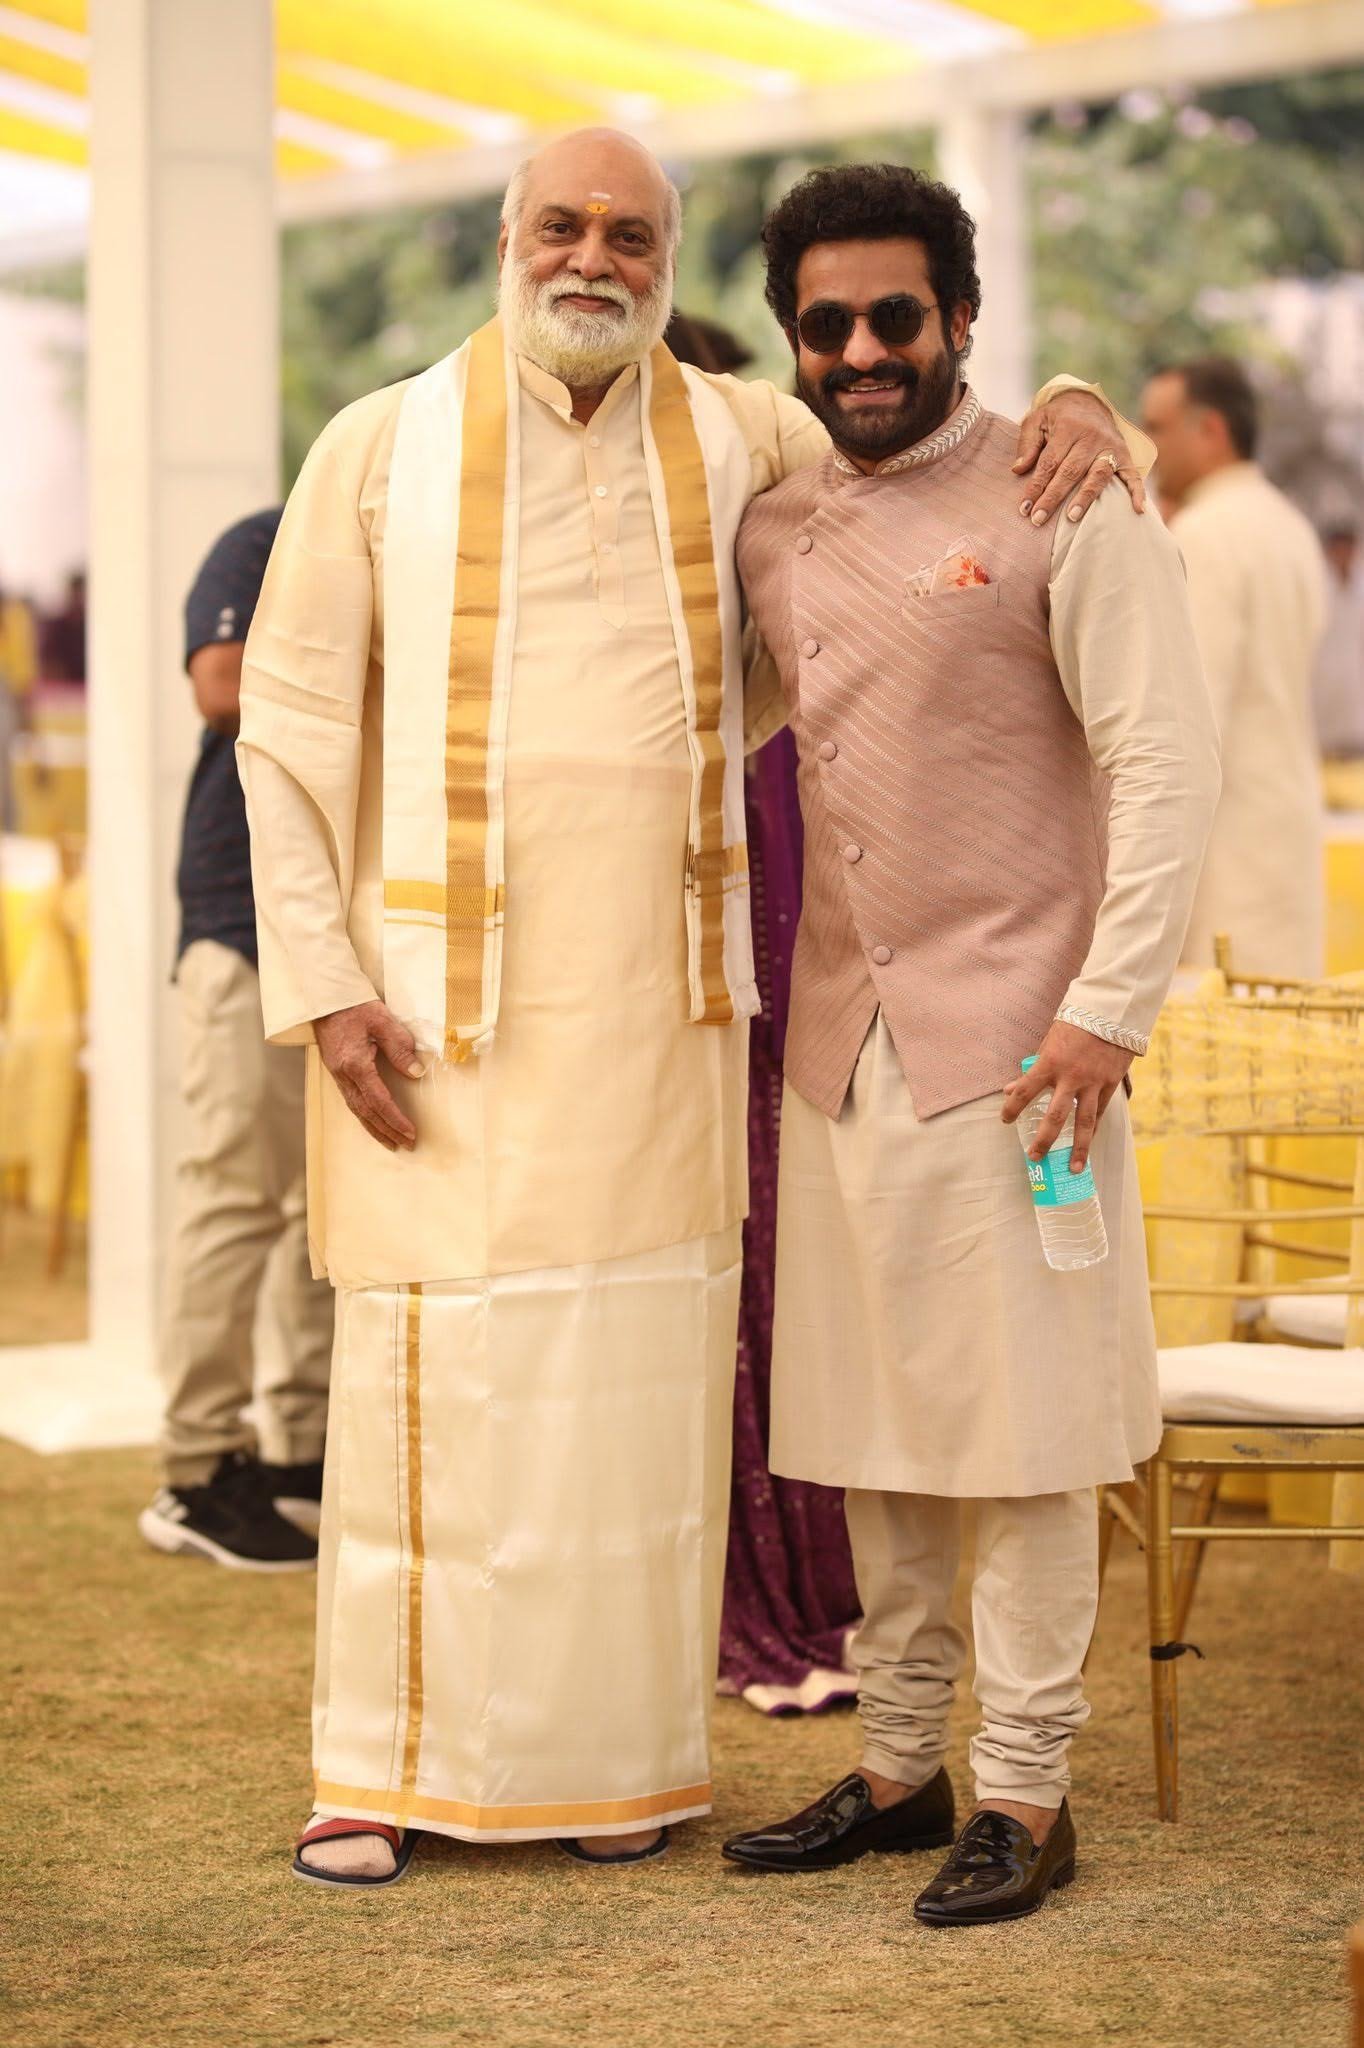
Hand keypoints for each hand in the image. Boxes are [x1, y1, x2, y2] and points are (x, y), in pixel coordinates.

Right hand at [314, 999, 423, 1151]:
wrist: (325, 1000)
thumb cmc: (354, 1007)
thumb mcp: (382, 1021)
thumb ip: (400, 1047)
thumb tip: (416, 1072)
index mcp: (355, 1065)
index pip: (379, 1101)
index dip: (395, 1119)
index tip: (411, 1133)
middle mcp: (344, 1075)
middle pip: (367, 1112)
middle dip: (387, 1131)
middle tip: (406, 1144)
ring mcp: (338, 1075)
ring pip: (357, 1110)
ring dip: (375, 1128)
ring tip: (391, 1142)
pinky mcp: (337, 1072)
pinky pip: (351, 1101)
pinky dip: (364, 1116)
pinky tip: (373, 1121)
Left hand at [1000, 1019, 1131, 1173]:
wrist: (1112, 1011)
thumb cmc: (1075, 1024)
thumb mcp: (1048, 1042)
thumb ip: (1032, 1069)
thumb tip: (1010, 1089)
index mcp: (1050, 1063)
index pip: (1024, 1092)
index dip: (1012, 1109)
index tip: (1004, 1121)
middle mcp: (1071, 1076)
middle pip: (1055, 1116)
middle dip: (1044, 1140)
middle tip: (1034, 1157)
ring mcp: (1094, 1082)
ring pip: (1084, 1122)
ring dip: (1078, 1148)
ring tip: (1074, 1168)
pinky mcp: (1112, 1083)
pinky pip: (1102, 1111)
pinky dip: (1094, 1129)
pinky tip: (1088, 1143)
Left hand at [1012, 392, 1145, 526]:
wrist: (1089, 402)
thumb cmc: (1058, 418)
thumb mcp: (1037, 420)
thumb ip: (1027, 443)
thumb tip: (1018, 470)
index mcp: (1068, 427)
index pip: (1050, 462)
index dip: (1036, 486)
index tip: (1024, 509)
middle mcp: (1091, 437)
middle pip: (1071, 471)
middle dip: (1054, 497)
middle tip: (1038, 519)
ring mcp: (1110, 446)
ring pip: (1098, 474)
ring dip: (1085, 497)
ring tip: (1071, 517)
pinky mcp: (1125, 455)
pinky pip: (1132, 474)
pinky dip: (1137, 491)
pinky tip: (1138, 509)